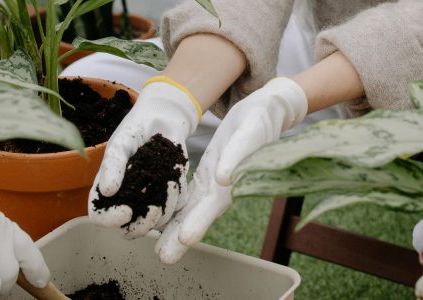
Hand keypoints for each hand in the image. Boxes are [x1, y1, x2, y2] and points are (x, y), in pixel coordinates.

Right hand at [88, 77, 199, 237]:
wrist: (164, 119)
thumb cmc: (135, 130)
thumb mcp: (121, 143)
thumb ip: (113, 165)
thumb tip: (107, 191)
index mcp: (107, 189)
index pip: (100, 216)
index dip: (110, 220)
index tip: (126, 211)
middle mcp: (127, 199)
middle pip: (129, 230)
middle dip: (142, 225)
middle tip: (154, 209)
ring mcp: (149, 200)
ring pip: (155, 223)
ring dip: (164, 210)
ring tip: (170, 183)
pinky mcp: (170, 196)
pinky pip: (175, 209)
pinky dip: (177, 198)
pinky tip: (176, 179)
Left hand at [154, 77, 307, 263]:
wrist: (265, 112)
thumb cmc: (260, 122)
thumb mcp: (249, 134)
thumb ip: (237, 157)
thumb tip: (223, 179)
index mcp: (232, 180)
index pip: (213, 205)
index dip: (199, 222)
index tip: (185, 240)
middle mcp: (221, 188)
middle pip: (198, 215)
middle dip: (181, 237)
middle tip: (163, 258)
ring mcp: (213, 183)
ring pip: (190, 209)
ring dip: (174, 228)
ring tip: (157, 248)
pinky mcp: (207, 175)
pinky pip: (189, 195)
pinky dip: (175, 208)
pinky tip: (160, 217)